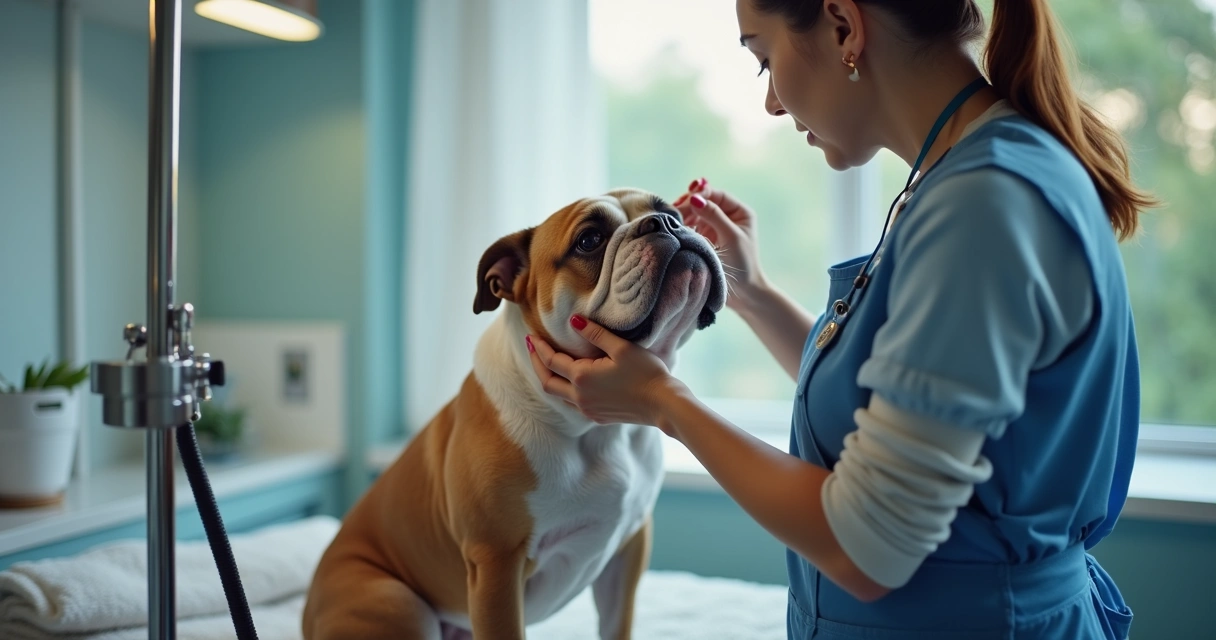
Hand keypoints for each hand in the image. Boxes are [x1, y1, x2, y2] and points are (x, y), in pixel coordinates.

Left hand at [526, 314, 684, 430]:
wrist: (663, 405)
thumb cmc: (646, 374)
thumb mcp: (621, 348)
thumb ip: (595, 334)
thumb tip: (573, 321)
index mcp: (582, 378)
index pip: (552, 361)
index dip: (539, 348)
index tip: (531, 336)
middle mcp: (580, 397)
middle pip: (547, 382)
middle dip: (536, 365)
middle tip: (532, 348)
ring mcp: (588, 410)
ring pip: (558, 395)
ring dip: (549, 378)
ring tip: (547, 363)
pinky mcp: (598, 417)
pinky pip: (572, 404)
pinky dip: (563, 390)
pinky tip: (569, 382)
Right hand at [673, 178, 768, 311]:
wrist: (743, 293)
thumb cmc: (743, 264)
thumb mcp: (730, 237)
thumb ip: (714, 215)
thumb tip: (695, 197)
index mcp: (740, 212)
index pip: (716, 195)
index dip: (700, 195)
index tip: (685, 202)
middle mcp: (728, 217)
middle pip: (704, 201)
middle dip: (689, 204)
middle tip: (674, 211)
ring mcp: (716, 228)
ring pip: (696, 213)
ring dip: (684, 214)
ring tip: (674, 220)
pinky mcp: (706, 240)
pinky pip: (692, 226)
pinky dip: (684, 225)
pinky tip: (677, 228)